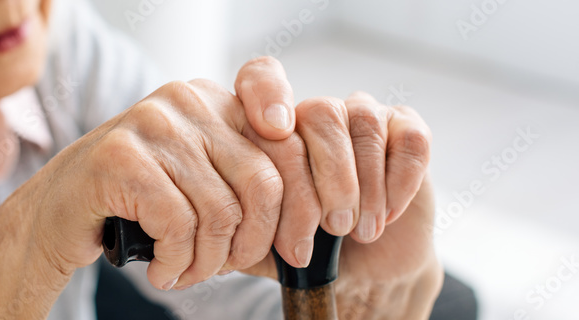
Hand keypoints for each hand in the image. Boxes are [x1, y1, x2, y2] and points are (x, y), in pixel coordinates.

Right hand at [6, 65, 293, 290]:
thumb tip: (317, 221)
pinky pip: (178, 224)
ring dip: (210, 262)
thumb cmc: (135, 204)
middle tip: (230, 270)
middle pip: (263, 181)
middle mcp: (184, 100)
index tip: (296, 245)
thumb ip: (248, 182)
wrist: (55, 215)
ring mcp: (150, 124)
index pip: (288, 139)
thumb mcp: (200, 181)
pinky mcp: (120, 158)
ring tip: (190, 274)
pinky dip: (178, 262)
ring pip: (220, 210)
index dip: (305, 198)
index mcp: (212, 98)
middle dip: (255, 243)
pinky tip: (164, 271)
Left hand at [231, 60, 441, 316]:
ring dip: (361, 185)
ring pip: (363, 123)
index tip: (272, 130)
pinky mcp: (405, 132)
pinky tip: (386, 214)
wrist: (360, 272)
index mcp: (268, 129)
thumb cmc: (301, 251)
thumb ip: (236, 225)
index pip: (261, 78)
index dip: (266, 92)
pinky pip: (408, 139)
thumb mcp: (257, 245)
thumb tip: (211, 222)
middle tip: (327, 230)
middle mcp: (313, 114)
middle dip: (324, 180)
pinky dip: (398, 181)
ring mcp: (361, 118)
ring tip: (354, 231)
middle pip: (319, 114)